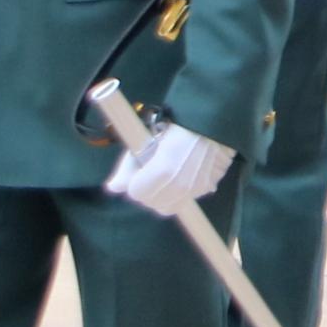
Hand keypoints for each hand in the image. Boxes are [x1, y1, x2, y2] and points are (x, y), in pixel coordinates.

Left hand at [106, 120, 233, 213]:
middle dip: (148, 193)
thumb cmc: (177, 124)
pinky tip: (183, 175)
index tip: (137, 172)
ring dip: (164, 197)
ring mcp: (196, 188)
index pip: (137, 194)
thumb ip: (128, 166)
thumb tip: (112, 188)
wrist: (214, 118)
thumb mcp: (148, 140)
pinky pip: (188, 198)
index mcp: (162, 170)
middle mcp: (181, 185)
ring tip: (165, 178)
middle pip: (154, 205)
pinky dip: (181, 193)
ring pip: (171, 207)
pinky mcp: (209, 186)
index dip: (134, 183)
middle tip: (150, 175)